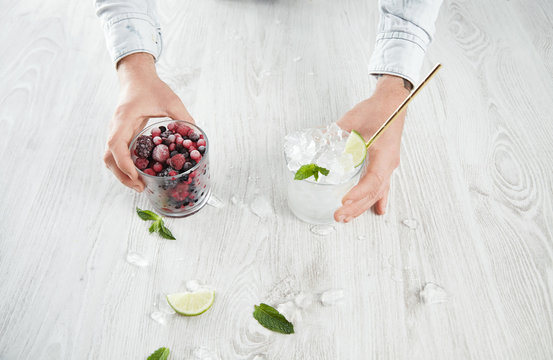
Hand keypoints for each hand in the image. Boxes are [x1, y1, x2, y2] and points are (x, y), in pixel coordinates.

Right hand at [104, 53, 193, 191]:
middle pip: (109, 158)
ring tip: (139, 185)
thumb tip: (197, 135)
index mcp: (124, 119)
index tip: (136, 176)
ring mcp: (115, 132)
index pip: (116, 144)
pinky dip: (124, 166)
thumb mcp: (171, 100)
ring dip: (121, 174)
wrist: (137, 78)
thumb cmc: (151, 87)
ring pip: (110, 158)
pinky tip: (139, 173)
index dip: (124, 163)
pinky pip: (116, 154)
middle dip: (122, 175)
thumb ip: (183, 117)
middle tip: (141, 188)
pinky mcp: (119, 134)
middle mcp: (115, 127)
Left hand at [334, 75, 409, 221]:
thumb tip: (315, 142)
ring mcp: (388, 165)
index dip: (359, 192)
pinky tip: (378, 210)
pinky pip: (382, 186)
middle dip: (356, 207)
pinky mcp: (384, 165)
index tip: (344, 200)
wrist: (393, 103)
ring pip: (377, 192)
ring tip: (347, 218)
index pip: (373, 179)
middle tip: (338, 216)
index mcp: (384, 153)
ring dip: (362, 206)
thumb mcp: (352, 119)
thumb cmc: (378, 110)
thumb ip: (334, 132)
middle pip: (373, 192)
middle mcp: (388, 163)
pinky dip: (377, 199)